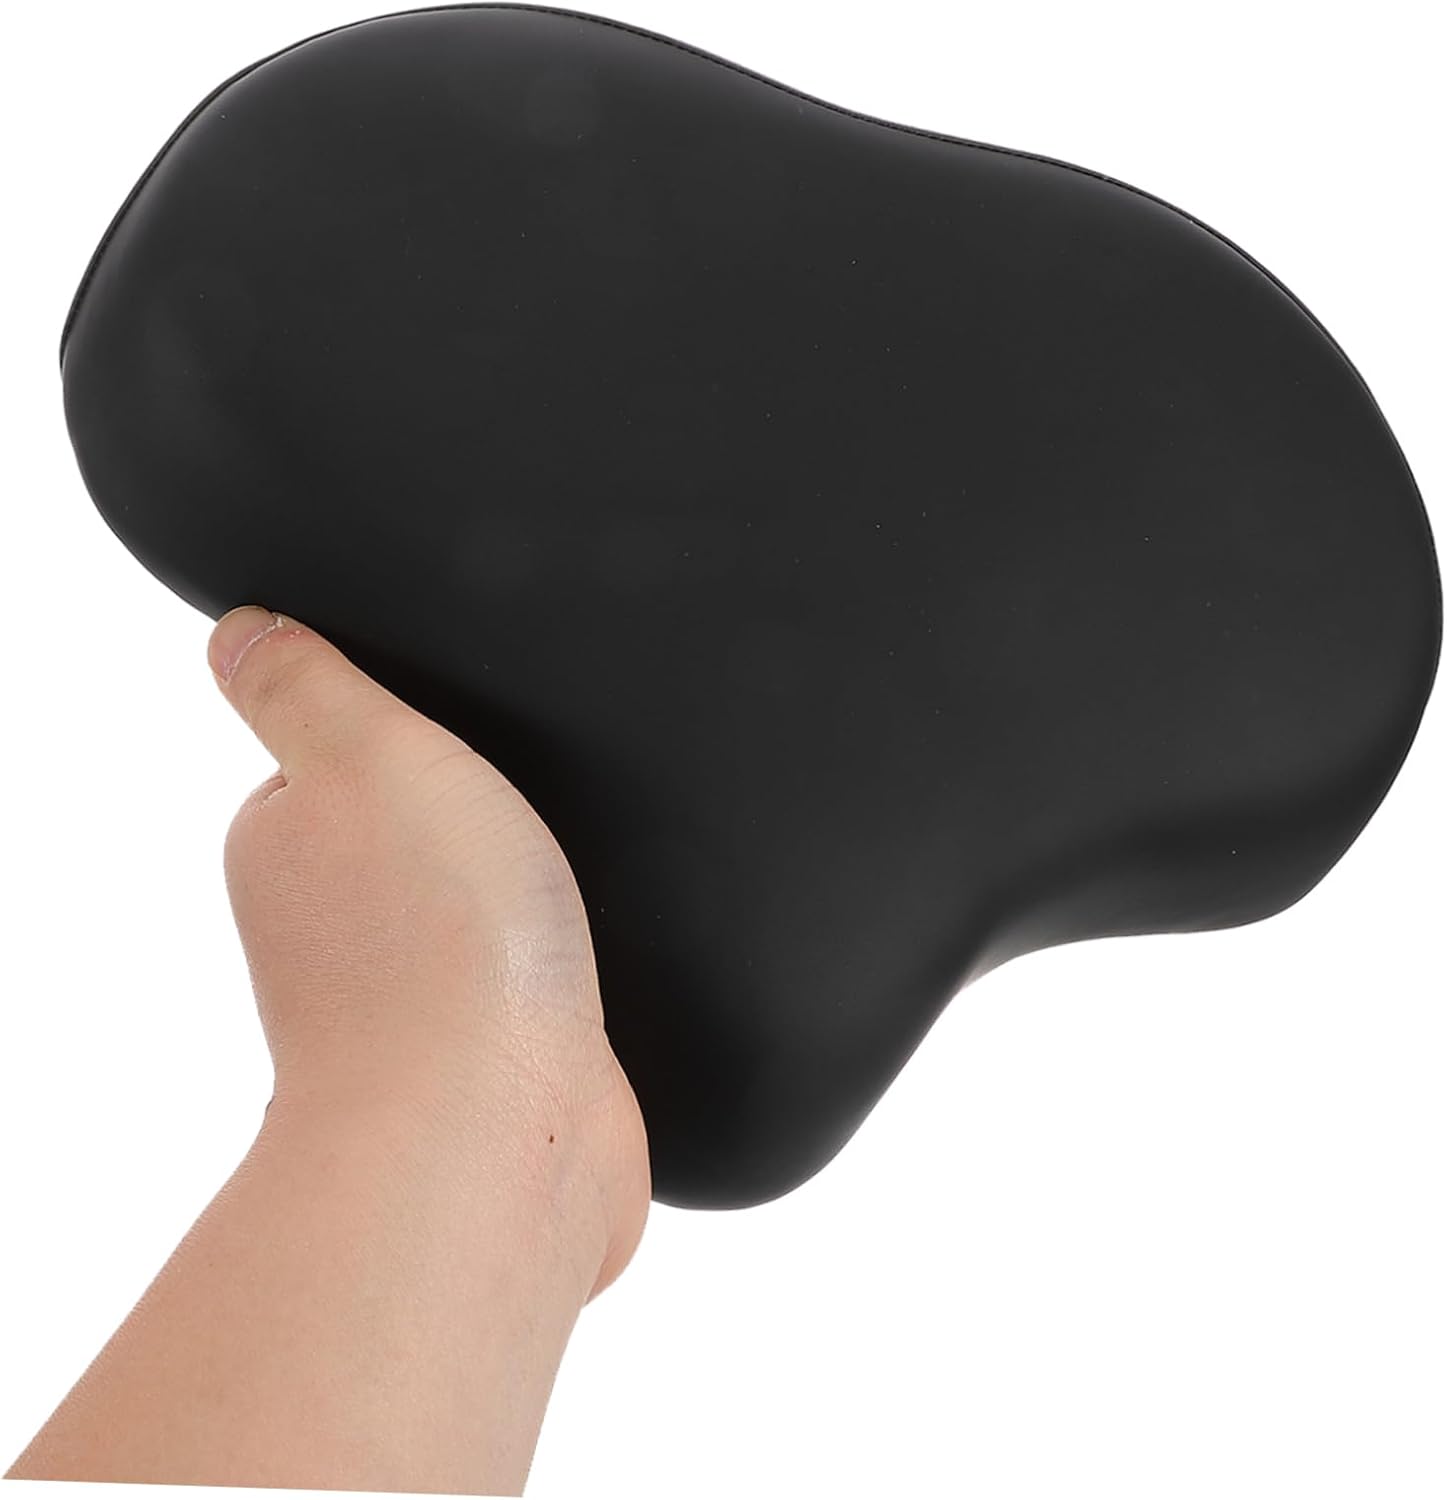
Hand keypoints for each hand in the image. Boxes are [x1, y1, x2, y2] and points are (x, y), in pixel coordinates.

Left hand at [210, 605, 649, 1300]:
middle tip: (517, 811)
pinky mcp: (493, 1048)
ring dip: (524, 889)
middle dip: (475, 811)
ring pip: (479, 904)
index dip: (406, 735)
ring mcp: (416, 995)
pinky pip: (530, 971)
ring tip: (553, 886)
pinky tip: (580, 954)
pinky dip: (558, 957)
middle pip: (416, 828)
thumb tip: (238, 634)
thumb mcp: (366, 751)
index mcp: (285, 845)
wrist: (502, 1133)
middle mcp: (336, 927)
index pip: (338, 756)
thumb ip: (302, 683)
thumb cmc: (436, 946)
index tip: (454, 741)